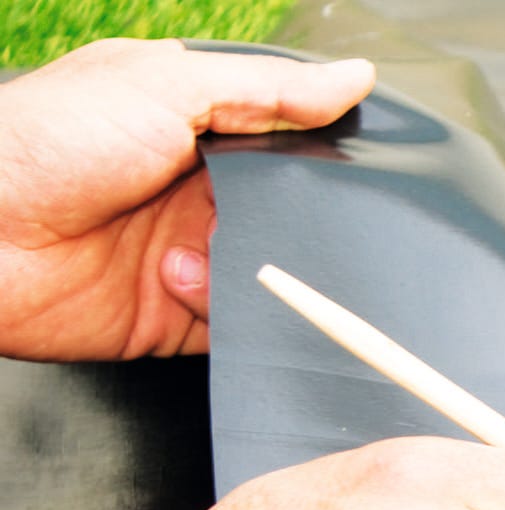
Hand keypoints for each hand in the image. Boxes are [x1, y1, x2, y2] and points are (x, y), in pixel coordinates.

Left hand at [0, 38, 373, 360]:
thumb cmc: (40, 141)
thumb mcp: (164, 85)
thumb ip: (267, 88)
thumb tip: (351, 78)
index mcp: (197, 127)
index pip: (289, 141)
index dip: (322, 153)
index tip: (349, 165)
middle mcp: (197, 192)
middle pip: (292, 214)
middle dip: (298, 220)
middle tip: (280, 213)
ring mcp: (189, 255)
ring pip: (275, 272)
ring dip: (260, 268)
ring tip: (203, 248)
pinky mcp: (178, 315)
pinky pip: (241, 324)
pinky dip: (228, 310)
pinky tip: (178, 282)